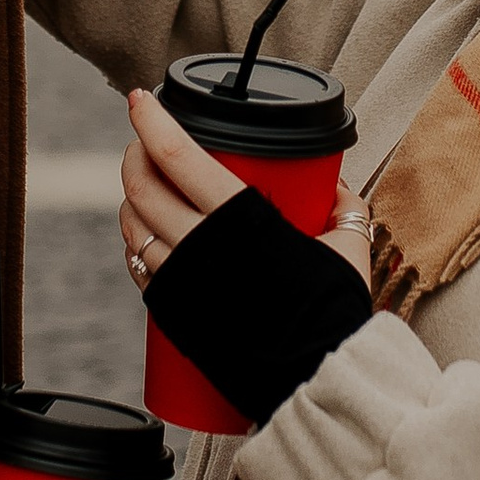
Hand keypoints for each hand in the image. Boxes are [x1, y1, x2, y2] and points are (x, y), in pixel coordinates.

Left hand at [119, 87, 371, 295]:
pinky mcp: (173, 315)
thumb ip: (343, 210)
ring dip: (130, 200)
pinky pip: (140, 269)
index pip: (177, 156)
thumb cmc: (334, 312)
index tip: (140, 100)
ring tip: (144, 190)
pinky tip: (145, 239)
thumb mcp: (349, 247)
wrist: (317, 379)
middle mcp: (200, 246)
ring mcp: (181, 282)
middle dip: (134, 156)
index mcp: (240, 218)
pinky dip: (136, 245)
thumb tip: (336, 190)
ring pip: (132, 227)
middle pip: (142, 187)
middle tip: (143, 144)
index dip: (151, 121)